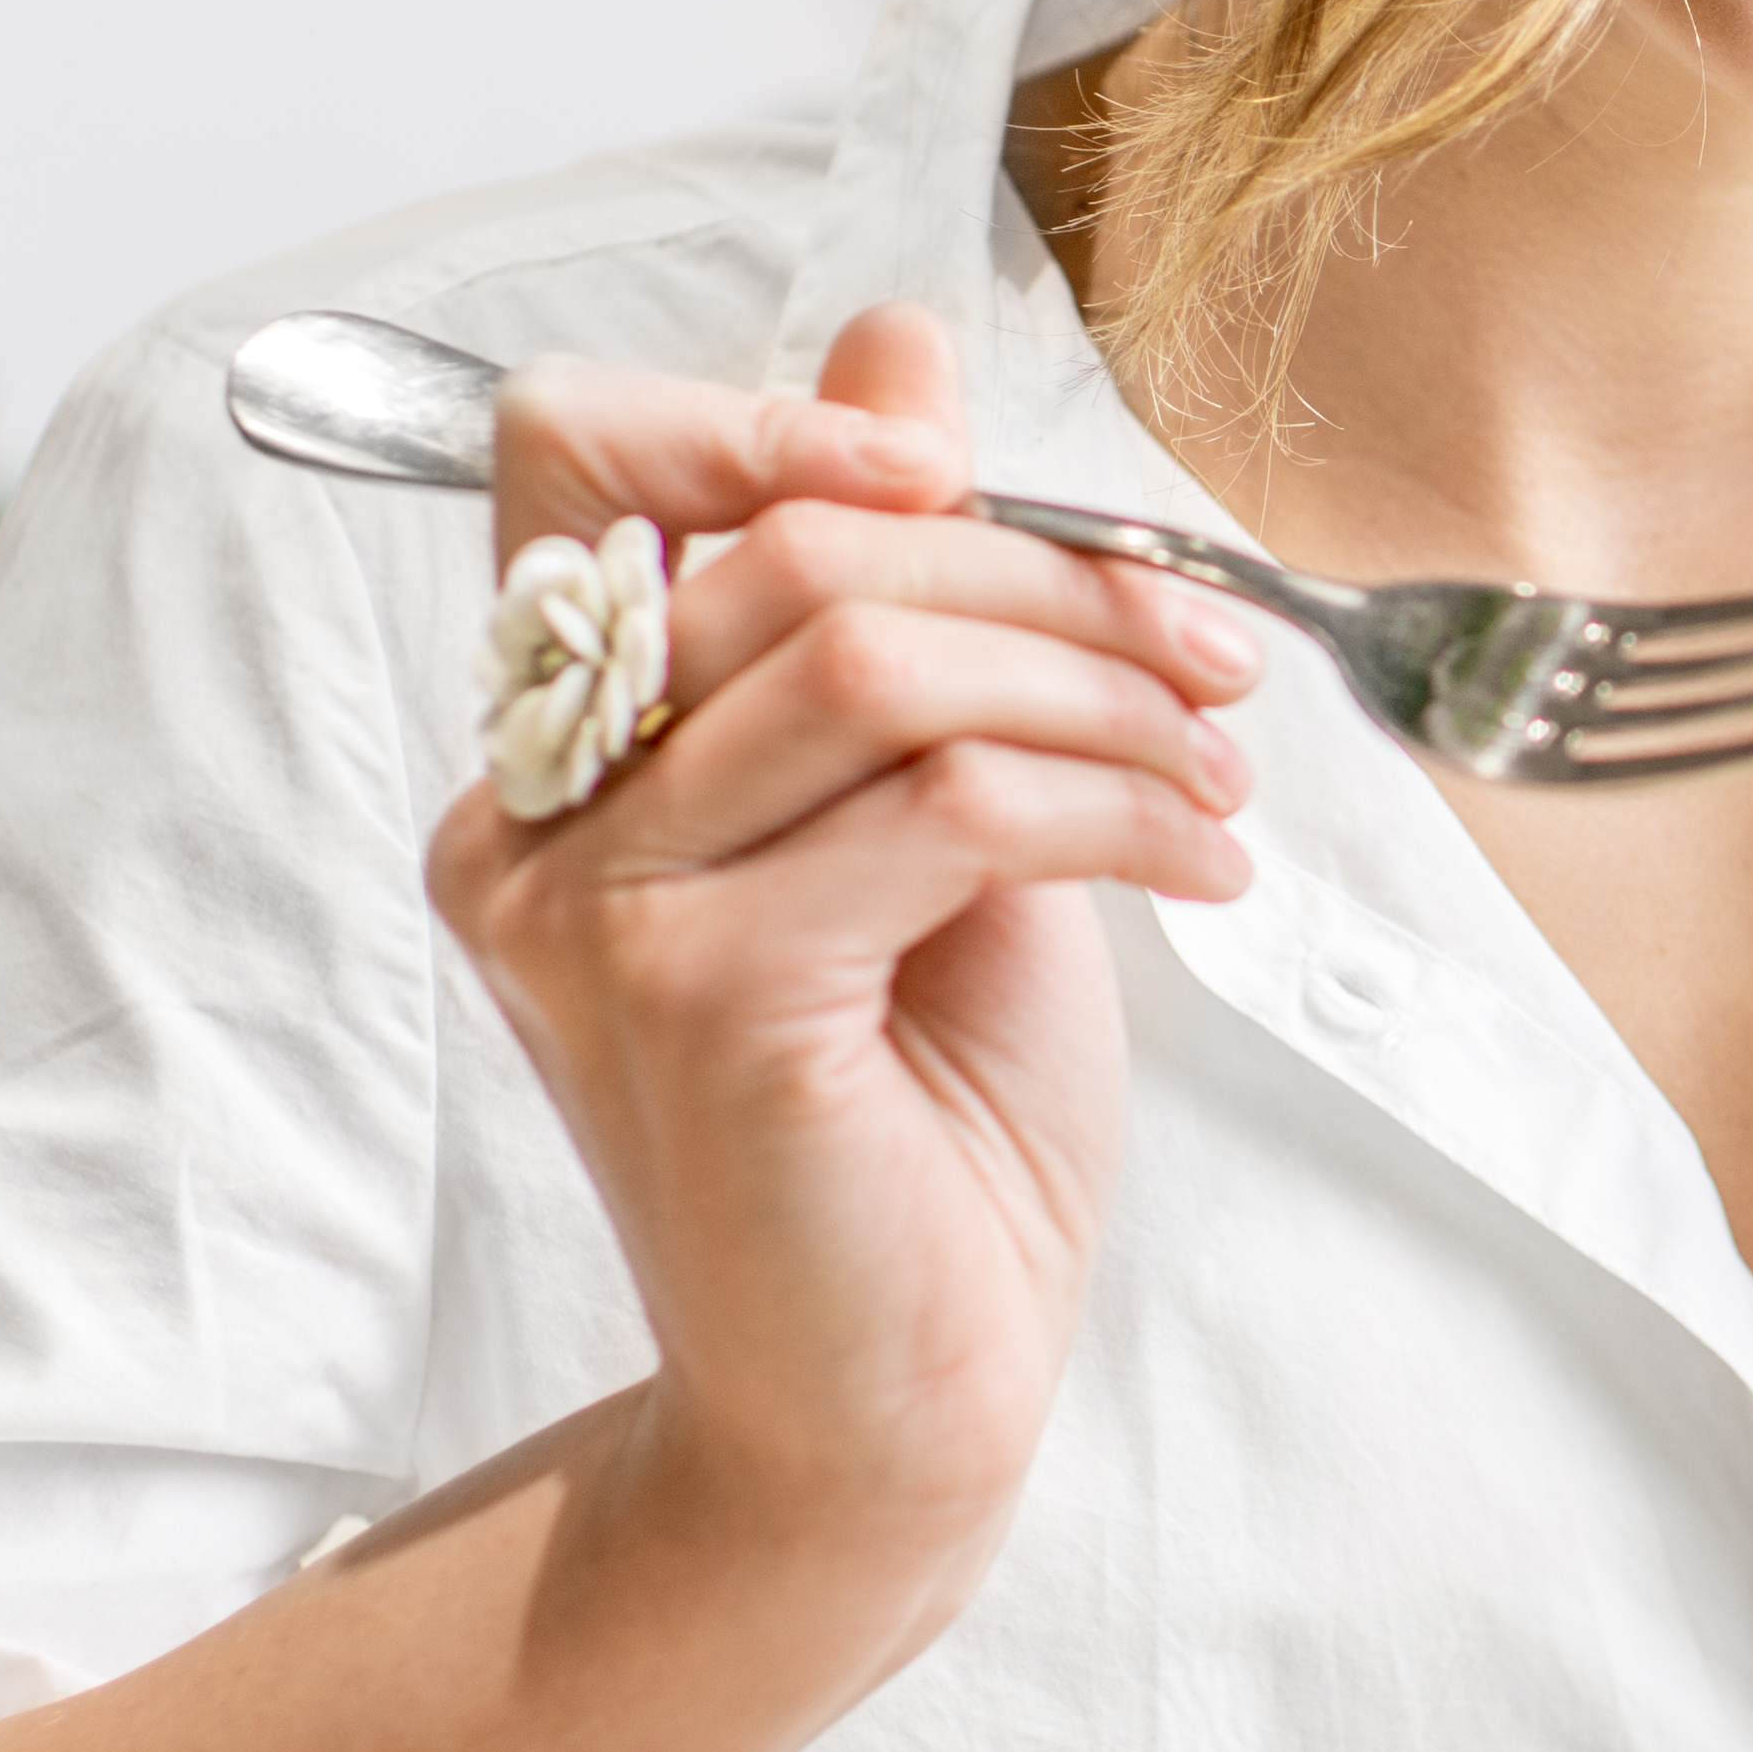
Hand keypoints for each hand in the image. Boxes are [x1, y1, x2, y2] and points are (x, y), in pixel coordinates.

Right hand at [422, 304, 1263, 1603]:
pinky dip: (1114, 801)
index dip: (760, 408)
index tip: (952, 463)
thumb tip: (904, 336)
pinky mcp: (702, 999)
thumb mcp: (936, 811)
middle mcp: (532, 820)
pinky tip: (1202, 859)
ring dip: (1102, 683)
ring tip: (1220, 762)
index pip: (569, 453)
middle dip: (1046, 570)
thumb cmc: (920, 1130)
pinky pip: (939, 802)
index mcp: (560, 752)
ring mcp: (594, 912)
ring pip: (871, 656)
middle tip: (1211, 649)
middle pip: (785, 545)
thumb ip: (904, 597)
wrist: (895, 1415)